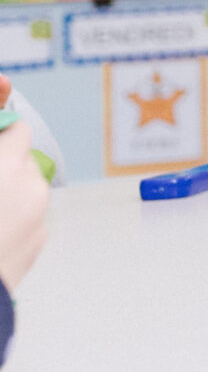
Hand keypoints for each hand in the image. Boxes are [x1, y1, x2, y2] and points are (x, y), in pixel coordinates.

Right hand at [0, 108, 47, 292]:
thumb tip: (1, 139)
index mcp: (9, 167)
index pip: (17, 130)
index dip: (1, 134)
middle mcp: (33, 187)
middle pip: (22, 161)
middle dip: (1, 166)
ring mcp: (40, 215)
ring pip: (26, 191)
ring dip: (7, 192)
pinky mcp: (39, 240)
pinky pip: (27, 217)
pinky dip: (11, 218)